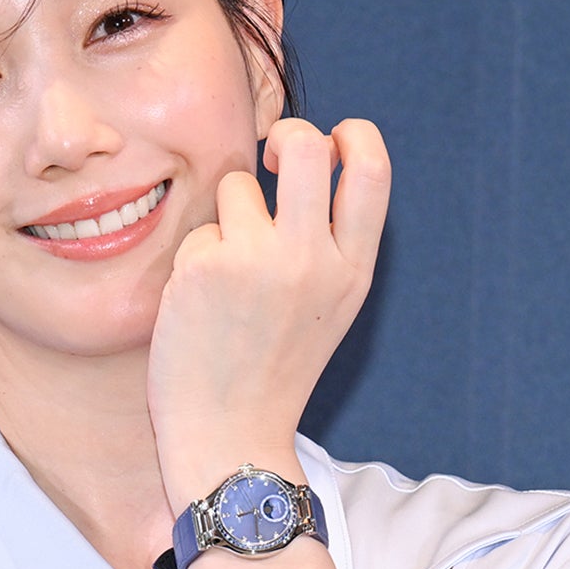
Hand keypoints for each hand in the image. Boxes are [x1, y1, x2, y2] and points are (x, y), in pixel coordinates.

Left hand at [147, 118, 389, 511]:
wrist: (230, 433)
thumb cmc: (273, 368)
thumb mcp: (329, 305)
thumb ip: (329, 242)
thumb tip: (310, 160)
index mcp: (352, 269)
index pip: (373, 169)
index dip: (353, 135)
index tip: (330, 140)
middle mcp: (312, 258)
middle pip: (306, 144)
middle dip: (286, 134)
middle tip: (271, 158)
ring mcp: (258, 260)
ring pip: (238, 185)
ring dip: (228, 217)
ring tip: (228, 273)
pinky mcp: (206, 267)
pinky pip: (199, 231)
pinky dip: (196, 259)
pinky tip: (202, 306)